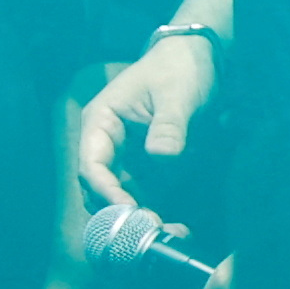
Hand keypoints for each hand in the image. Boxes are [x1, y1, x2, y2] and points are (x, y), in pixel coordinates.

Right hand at [71, 27, 216, 217]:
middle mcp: (108, 145)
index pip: (91, 164)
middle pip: (99, 188)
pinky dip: (158, 209)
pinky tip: (178, 224)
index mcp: (101, 123)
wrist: (198, 57)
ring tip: (168, 230)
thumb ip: (168, 126)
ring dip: (140, 216)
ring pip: (121, 196)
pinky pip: (146, 194)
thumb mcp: (177, 94)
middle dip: (119, 211)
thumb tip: (162, 156)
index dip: (106, 190)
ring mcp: (128, 157)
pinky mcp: (148, 166)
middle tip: (149, 229)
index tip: (130, 209)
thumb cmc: (179, 69)